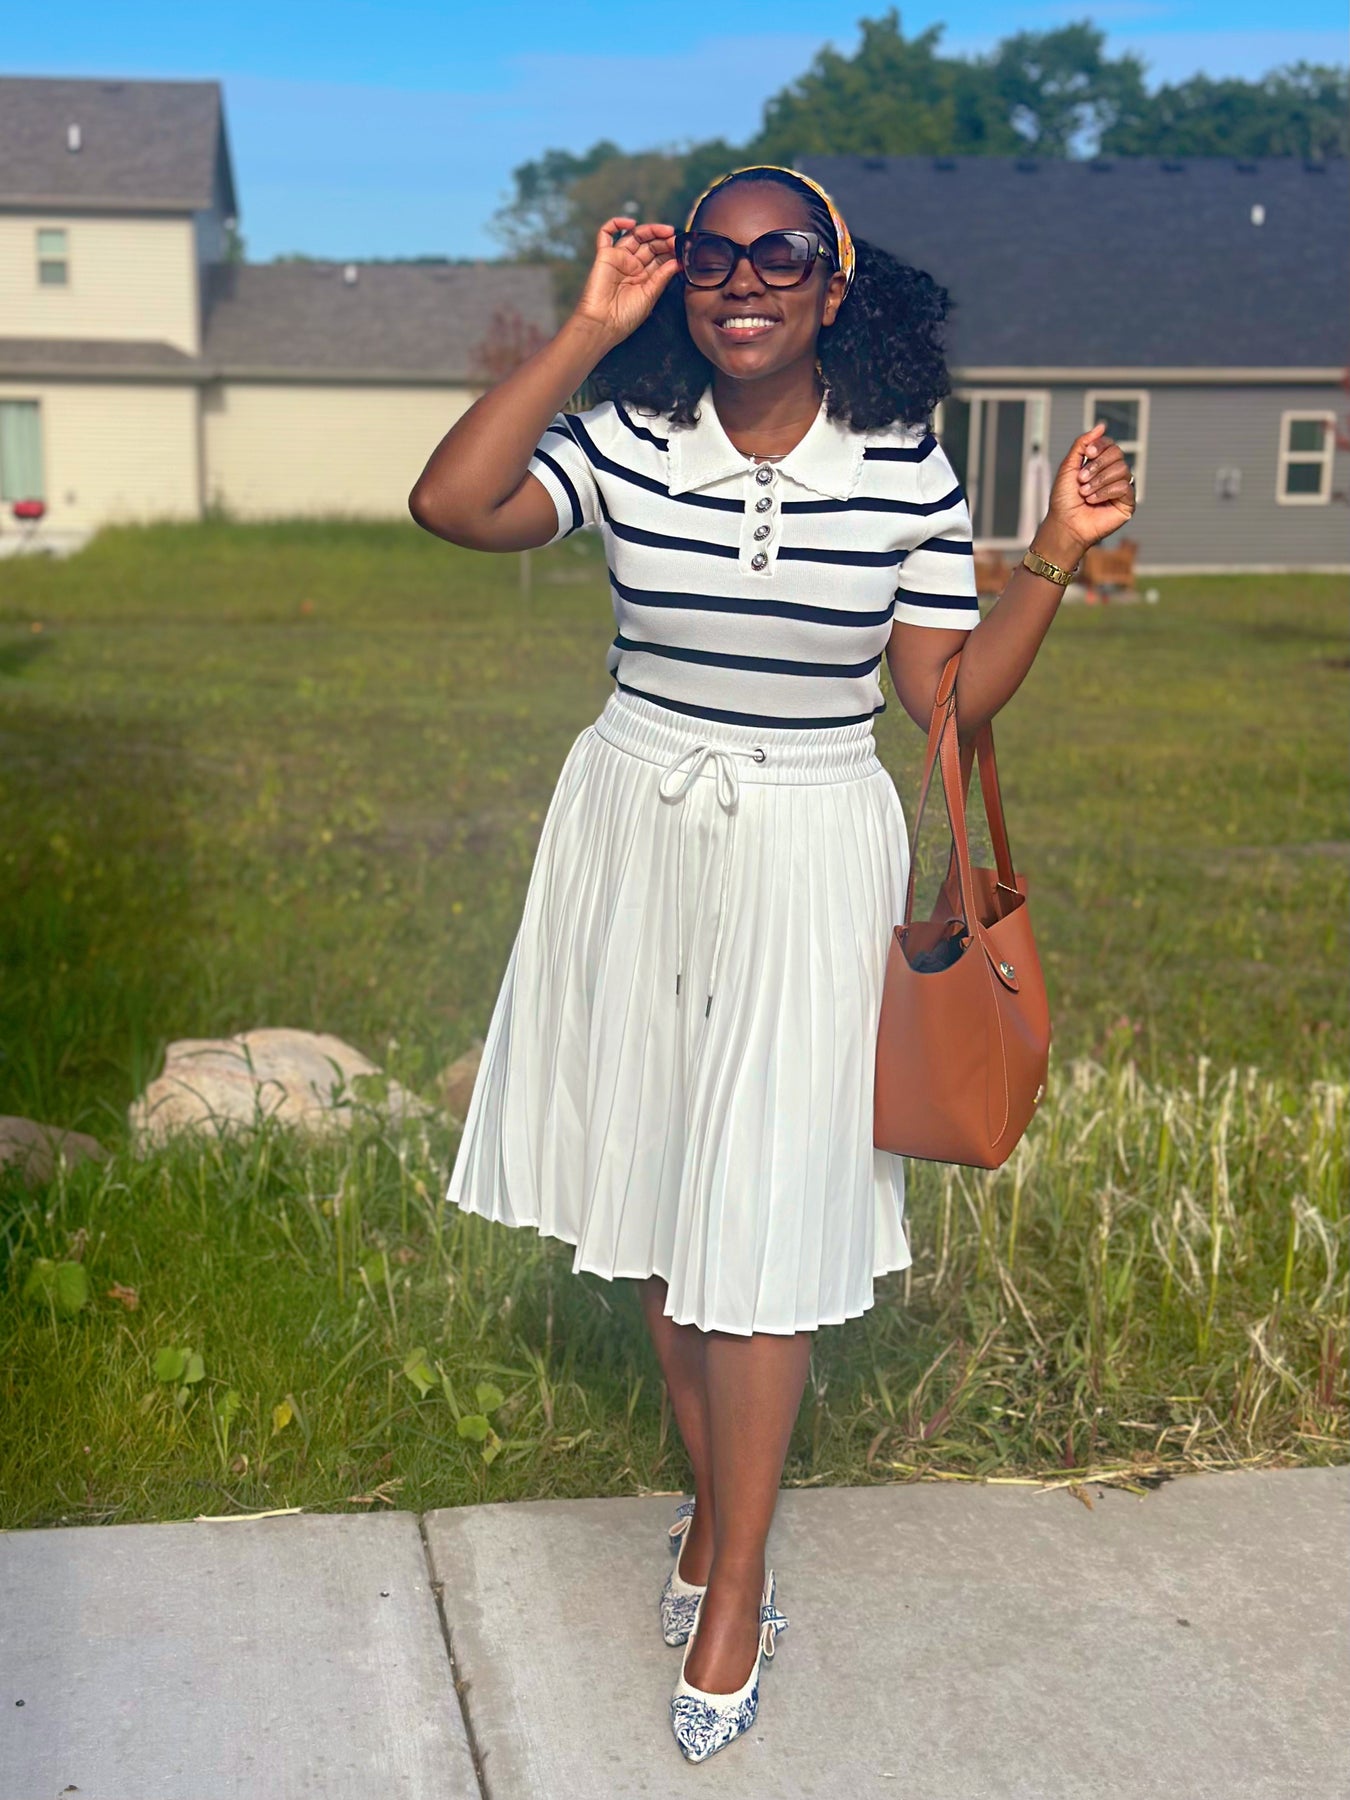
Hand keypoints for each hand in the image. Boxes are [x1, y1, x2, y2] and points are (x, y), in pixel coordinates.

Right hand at [571, 216, 679, 347]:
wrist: (603, 324)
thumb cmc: (625, 317)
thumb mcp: (650, 296)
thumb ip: (662, 277)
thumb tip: (676, 261)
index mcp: (644, 278)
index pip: (659, 258)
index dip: (670, 250)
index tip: (681, 248)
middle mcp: (632, 267)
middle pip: (649, 245)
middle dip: (663, 240)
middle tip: (674, 238)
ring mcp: (619, 259)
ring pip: (634, 236)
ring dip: (650, 230)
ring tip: (665, 231)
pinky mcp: (604, 256)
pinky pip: (605, 234)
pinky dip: (615, 224)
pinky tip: (631, 223)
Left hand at [1036, 423, 1137, 564]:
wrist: (1065, 524)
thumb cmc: (1064, 499)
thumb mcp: (1068, 466)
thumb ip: (1082, 444)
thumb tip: (1101, 425)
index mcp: (1100, 465)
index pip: (1109, 444)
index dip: (1099, 445)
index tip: (1087, 453)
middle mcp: (1112, 474)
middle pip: (1118, 453)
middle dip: (1097, 465)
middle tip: (1081, 479)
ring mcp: (1121, 488)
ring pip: (1122, 469)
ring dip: (1099, 481)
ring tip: (1085, 493)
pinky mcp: (1127, 503)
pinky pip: (1125, 486)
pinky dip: (1106, 492)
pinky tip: (1093, 501)